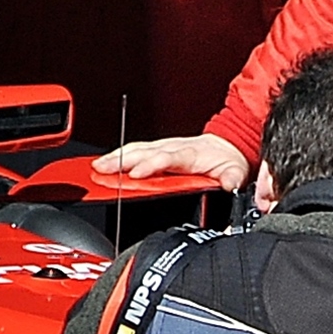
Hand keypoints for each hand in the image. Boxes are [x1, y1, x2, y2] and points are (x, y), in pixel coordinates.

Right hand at [96, 132, 246, 194]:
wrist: (227, 147)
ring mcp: (164, 148)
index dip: (150, 165)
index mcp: (190, 154)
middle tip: (102, 169)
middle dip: (121, 160)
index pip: (166, 158)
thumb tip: (229, 186)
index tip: (135, 174)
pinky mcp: (157, 150)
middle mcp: (173, 148)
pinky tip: (106, 163)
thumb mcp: (236, 171)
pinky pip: (136, 151)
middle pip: (143, 152)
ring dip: (116, 157)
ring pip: (136, 150)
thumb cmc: (226, 160)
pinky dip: (119, 156)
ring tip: (97, 166)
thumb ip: (232, 180)